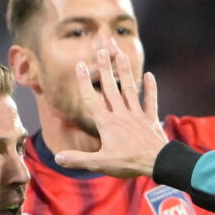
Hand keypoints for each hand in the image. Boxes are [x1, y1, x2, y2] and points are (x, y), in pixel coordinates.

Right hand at [49, 47, 168, 177]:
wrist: (158, 163)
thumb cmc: (129, 163)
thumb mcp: (100, 164)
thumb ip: (78, 159)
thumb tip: (57, 157)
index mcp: (107, 123)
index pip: (92, 99)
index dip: (85, 82)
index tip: (80, 65)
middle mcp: (121, 115)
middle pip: (110, 88)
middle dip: (105, 69)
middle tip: (101, 50)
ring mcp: (137, 115)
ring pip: (129, 90)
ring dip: (124, 72)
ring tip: (120, 55)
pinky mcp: (150, 120)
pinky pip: (151, 101)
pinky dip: (150, 89)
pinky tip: (150, 75)